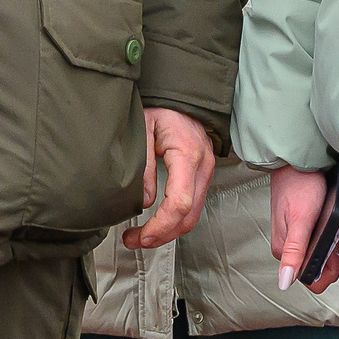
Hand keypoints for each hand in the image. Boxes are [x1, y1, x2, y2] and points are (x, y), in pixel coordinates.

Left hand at [123, 109, 216, 250]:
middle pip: (189, 216)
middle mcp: (202, 167)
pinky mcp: (201, 176)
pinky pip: (193, 205)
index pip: (180, 203)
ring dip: (168, 231)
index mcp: (187, 155)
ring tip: (141, 235)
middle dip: (161, 235)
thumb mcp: (143, 130)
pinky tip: (157, 222)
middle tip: (134, 240)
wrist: (182, 97)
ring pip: (193, 215)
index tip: (141, 235)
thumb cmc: (162, 109)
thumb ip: (143, 165)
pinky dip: (175, 220)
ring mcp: (205, 172)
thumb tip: (143, 201)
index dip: (160, 226)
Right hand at [268, 166, 338, 293]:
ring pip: (323, 254)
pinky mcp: (305, 227)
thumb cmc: (299, 185)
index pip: (309, 278)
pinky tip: (334, 224)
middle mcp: (289, 247)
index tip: (333, 251)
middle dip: (333, 255)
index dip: (327, 269)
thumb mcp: (300, 220)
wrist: (300, 161)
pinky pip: (323, 241)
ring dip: (334, 244)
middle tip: (335, 233)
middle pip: (318, 267)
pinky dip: (333, 235)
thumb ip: (294, 252)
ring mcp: (298, 237)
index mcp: (284, 251)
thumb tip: (284, 282)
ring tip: (335, 226)